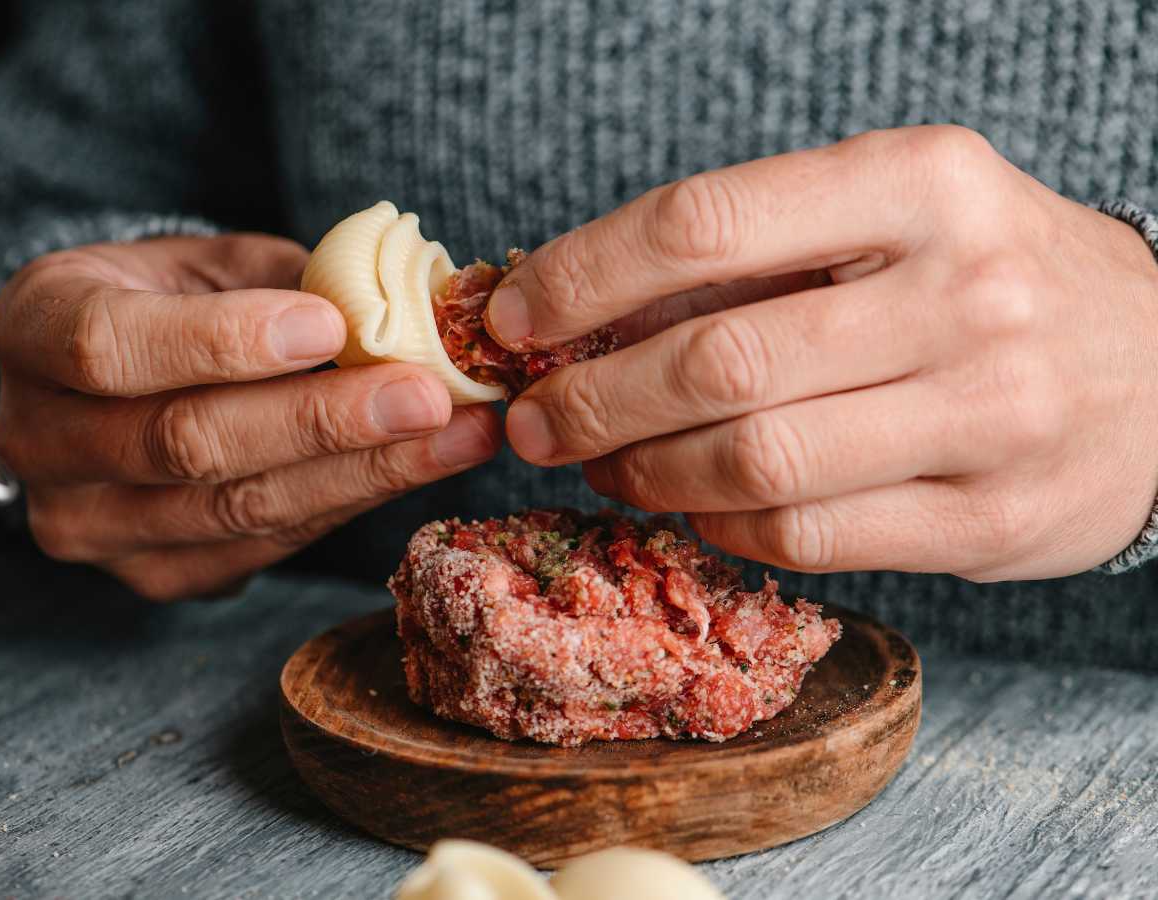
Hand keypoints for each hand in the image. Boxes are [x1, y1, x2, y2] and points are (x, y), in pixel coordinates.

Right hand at [0, 234, 500, 599]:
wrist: (128, 384)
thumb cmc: (174, 302)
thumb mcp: (210, 262)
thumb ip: (285, 279)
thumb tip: (404, 307)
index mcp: (37, 330)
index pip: (111, 347)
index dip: (223, 340)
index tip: (332, 325)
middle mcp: (43, 440)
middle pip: (189, 443)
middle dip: (326, 421)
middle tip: (430, 395)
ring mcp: (92, 523)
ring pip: (240, 510)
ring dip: (365, 473)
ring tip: (459, 436)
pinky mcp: (156, 574)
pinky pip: (265, 546)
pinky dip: (351, 504)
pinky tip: (419, 468)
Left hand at [487, 125, 1157, 579]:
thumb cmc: (986, 279)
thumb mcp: (890, 220)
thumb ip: (750, 258)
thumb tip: (575, 308)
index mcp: (921, 183)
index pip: (703, 223)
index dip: (582, 277)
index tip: (512, 318)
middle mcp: (965, 290)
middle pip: (718, 360)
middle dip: (591, 398)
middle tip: (533, 420)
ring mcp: (990, 413)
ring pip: (755, 463)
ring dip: (645, 470)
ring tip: (601, 461)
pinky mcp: (993, 519)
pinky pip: (806, 535)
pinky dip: (719, 524)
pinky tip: (690, 502)